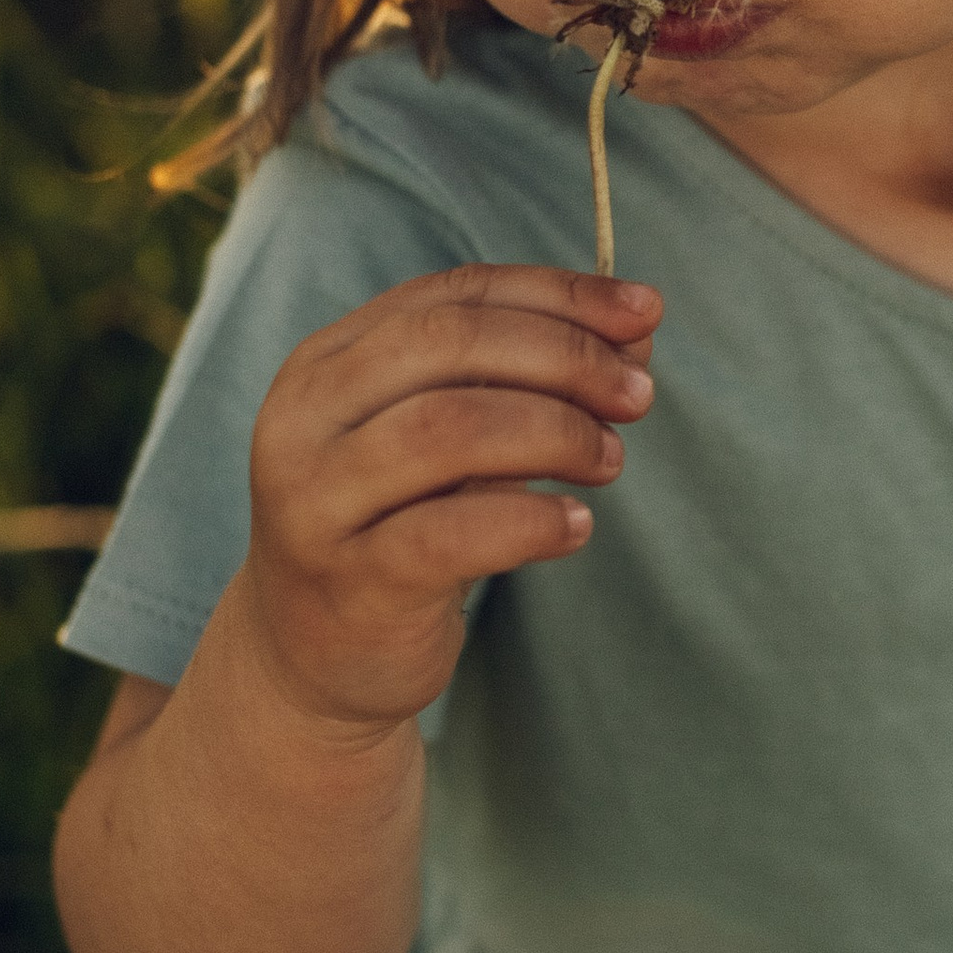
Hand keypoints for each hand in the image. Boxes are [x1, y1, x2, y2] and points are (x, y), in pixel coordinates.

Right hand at [233, 262, 659, 739]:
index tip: (646, 312)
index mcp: (330, 361)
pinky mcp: (350, 582)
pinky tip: (575, 527)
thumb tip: (637, 331)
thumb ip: (527, 381)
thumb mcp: (452, 441)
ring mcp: (317, 501)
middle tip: (637, 394)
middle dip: (565, 357)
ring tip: (608, 461)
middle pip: (451, 343)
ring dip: (556, 432)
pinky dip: (532, 519)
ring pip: (448, 428)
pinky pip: (452, 534)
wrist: (312, 658)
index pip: (455, 294)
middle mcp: (306, 418)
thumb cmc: (398, 527)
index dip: (559, 295)